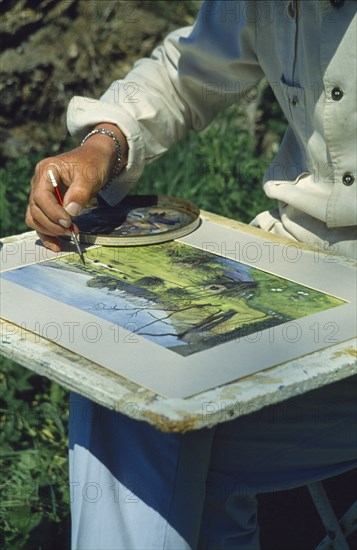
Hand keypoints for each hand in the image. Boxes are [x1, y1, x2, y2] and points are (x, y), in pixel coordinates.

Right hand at [26, 124, 127, 250]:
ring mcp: (41, 194)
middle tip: (71, 231)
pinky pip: (41, 222)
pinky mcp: (47, 205)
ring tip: (68, 236)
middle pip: (35, 209)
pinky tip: (57, 244)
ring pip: (35, 217)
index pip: (41, 196)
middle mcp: (39, 183)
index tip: (68, 222)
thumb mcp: (90, 175)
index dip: (53, 212)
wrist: (97, 159)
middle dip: (52, 224)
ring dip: (48, 230)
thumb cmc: (93, 163)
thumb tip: (71, 212)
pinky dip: (48, 234)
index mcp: (46, 171)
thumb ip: (80, 193)